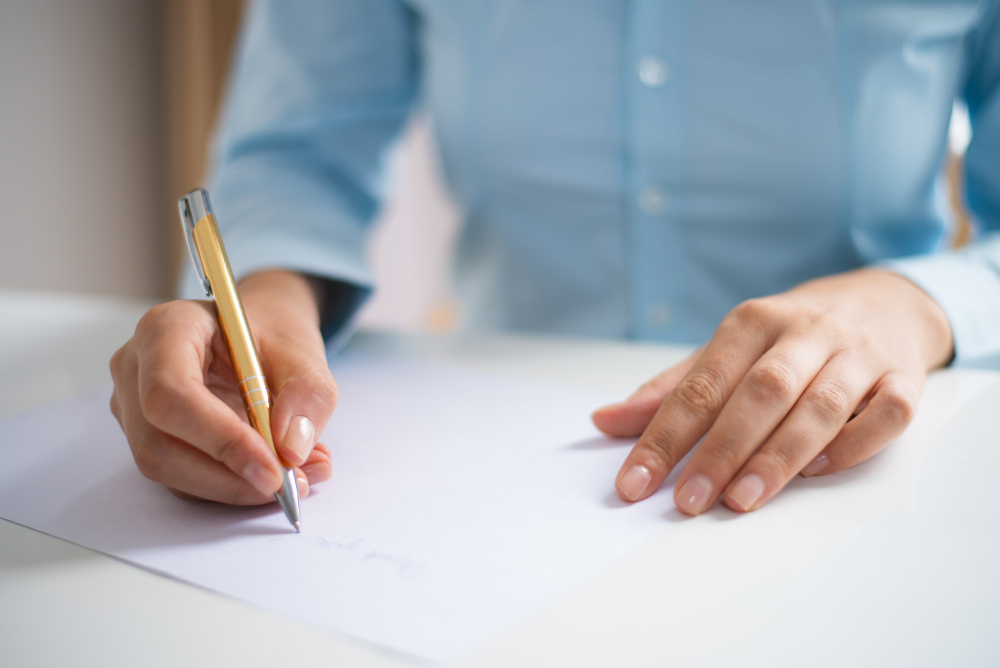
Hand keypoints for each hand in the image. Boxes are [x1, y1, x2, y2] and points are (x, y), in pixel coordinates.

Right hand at [110, 270, 335, 503]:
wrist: (259, 336)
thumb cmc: (272, 334)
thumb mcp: (304, 351)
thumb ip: (307, 393)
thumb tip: (292, 449)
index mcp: (166, 329)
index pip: (170, 393)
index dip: (220, 439)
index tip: (273, 469)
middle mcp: (135, 368)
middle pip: (159, 442)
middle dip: (229, 476)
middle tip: (293, 483)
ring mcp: (134, 406)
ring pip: (168, 469)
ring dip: (235, 486)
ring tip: (298, 475)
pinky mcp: (148, 437)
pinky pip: (181, 477)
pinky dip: (230, 485)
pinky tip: (274, 472)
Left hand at [592, 269, 952, 514]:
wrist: (880, 301)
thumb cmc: (787, 338)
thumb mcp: (725, 352)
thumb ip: (671, 391)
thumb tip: (602, 422)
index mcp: (751, 322)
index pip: (701, 384)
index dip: (664, 436)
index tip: (635, 483)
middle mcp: (805, 332)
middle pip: (762, 392)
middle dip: (722, 450)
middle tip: (690, 500)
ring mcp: (858, 354)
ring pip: (821, 405)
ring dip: (780, 456)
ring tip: (742, 499)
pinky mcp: (903, 378)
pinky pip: (888, 413)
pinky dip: (855, 443)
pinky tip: (820, 472)